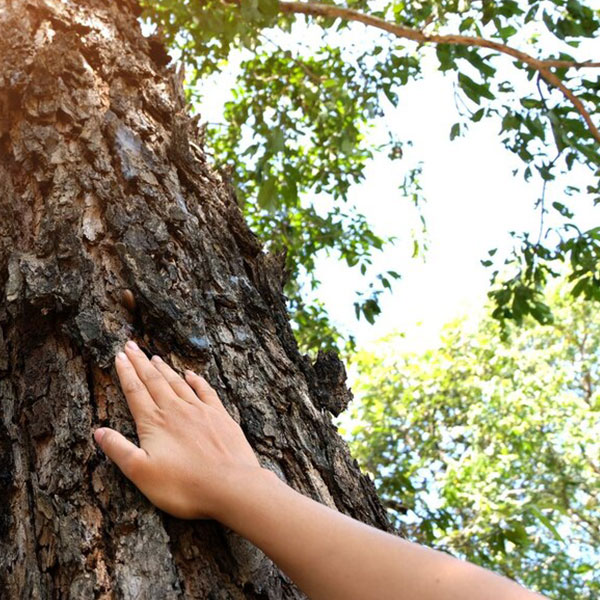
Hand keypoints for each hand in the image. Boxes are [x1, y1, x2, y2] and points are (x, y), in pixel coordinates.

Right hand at [94, 340, 261, 518]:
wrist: (232, 485)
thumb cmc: (184, 486)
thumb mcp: (142, 474)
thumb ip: (119, 450)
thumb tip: (98, 431)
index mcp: (154, 422)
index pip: (135, 391)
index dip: (125, 372)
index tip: (119, 356)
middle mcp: (176, 410)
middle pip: (154, 380)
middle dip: (141, 362)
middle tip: (131, 346)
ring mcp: (200, 410)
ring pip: (178, 382)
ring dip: (164, 369)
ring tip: (154, 356)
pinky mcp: (220, 416)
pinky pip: (205, 390)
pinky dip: (196, 380)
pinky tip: (190, 373)